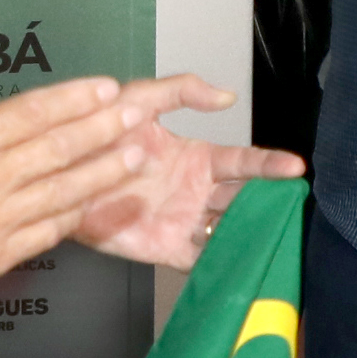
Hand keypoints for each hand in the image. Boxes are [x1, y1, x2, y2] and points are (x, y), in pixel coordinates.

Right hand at [0, 18, 159, 309]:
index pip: (30, 113)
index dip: (74, 99)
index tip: (105, 88)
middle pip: (57, 150)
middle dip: (103, 129)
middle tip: (137, 112)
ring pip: (63, 192)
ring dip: (104, 171)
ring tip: (136, 152)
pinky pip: (48, 232)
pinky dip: (76, 213)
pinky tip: (98, 196)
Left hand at [67, 76, 308, 267]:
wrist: (61, 176)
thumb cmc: (99, 136)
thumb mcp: (139, 100)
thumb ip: (181, 91)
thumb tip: (228, 96)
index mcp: (199, 160)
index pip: (244, 163)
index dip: (270, 164)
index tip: (295, 166)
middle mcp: (199, 193)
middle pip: (246, 201)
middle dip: (271, 204)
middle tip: (292, 208)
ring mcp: (186, 223)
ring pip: (231, 231)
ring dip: (252, 235)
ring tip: (275, 238)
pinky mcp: (168, 250)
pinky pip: (203, 260)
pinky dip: (224, 265)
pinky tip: (243, 267)